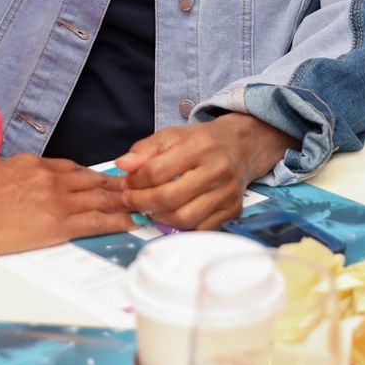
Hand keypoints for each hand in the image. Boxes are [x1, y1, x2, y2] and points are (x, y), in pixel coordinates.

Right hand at [0, 154, 134, 255]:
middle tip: (135, 188)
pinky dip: (117, 220)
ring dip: (123, 200)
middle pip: (91, 180)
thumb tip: (18, 184)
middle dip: (116, 185)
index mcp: (31, 164)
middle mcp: (48, 177)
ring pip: (100, 198)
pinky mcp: (57, 223)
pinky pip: (96, 220)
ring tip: (141, 203)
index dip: (91, 176)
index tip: (103, 180)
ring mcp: (55, 199)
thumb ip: (13, 177)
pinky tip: (131, 222)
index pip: (71, 168)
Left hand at [115, 114, 294, 230]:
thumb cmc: (202, 142)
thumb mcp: (172, 135)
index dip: (136, 181)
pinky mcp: (233, 211)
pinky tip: (171, 215)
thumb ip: (145, 149)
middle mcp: (217, 170)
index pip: (157, 171)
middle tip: (130, 200)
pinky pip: (199, 229)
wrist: (241, 147)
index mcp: (199, 146)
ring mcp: (227, 193)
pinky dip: (180, 227)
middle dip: (141, 202)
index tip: (128, 182)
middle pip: (169, 198)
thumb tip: (123, 165)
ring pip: (183, 219)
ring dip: (159, 218)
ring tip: (150, 208)